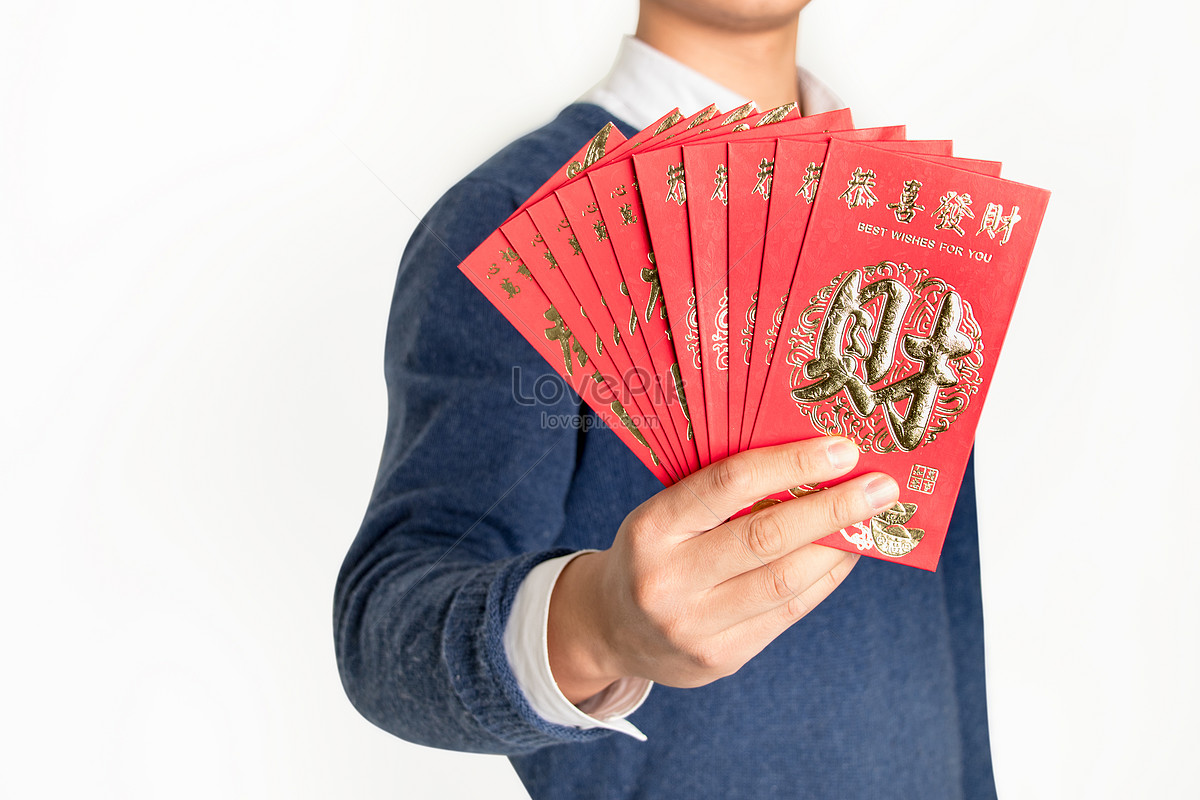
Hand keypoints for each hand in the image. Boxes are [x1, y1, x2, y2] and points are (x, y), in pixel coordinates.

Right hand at [546, 437, 898, 701]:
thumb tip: (812, 466)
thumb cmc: (652, 552)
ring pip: (785, 581)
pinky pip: (788, 613)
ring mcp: (694, 626)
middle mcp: (668, 580)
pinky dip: (825, 577)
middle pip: (766, 537)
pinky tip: (848, 553)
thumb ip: (720, 496)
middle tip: (881, 485)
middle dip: (832, 508)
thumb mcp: (664, 514)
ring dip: (840, 546)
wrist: (611, 629)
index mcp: (650, 528)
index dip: (789, 464)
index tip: (842, 449)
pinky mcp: (720, 658)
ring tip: (875, 520)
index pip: (727, 485)